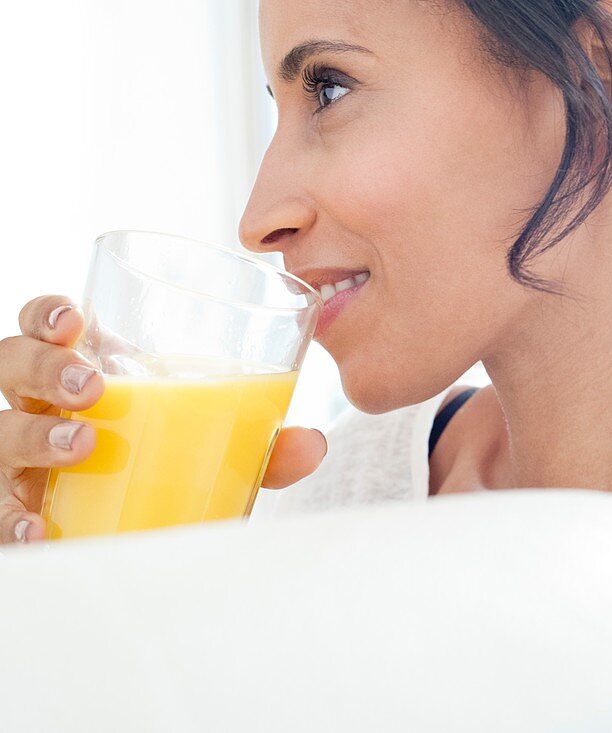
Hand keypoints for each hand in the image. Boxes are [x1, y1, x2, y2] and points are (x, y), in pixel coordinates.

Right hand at [0, 295, 326, 544]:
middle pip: (12, 366)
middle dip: (44, 367)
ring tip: (82, 443)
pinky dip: (16, 522)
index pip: (46, 328)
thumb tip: (312, 443)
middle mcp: (40, 411)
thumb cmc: (168, 471)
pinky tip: (41, 527)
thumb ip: (258, 442)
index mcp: (83, 378)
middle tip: (92, 387)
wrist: (136, 539)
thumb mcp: (215, 449)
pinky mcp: (16, 514)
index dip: (48, 315)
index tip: (75, 320)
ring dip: (34, 434)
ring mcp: (19, 464)